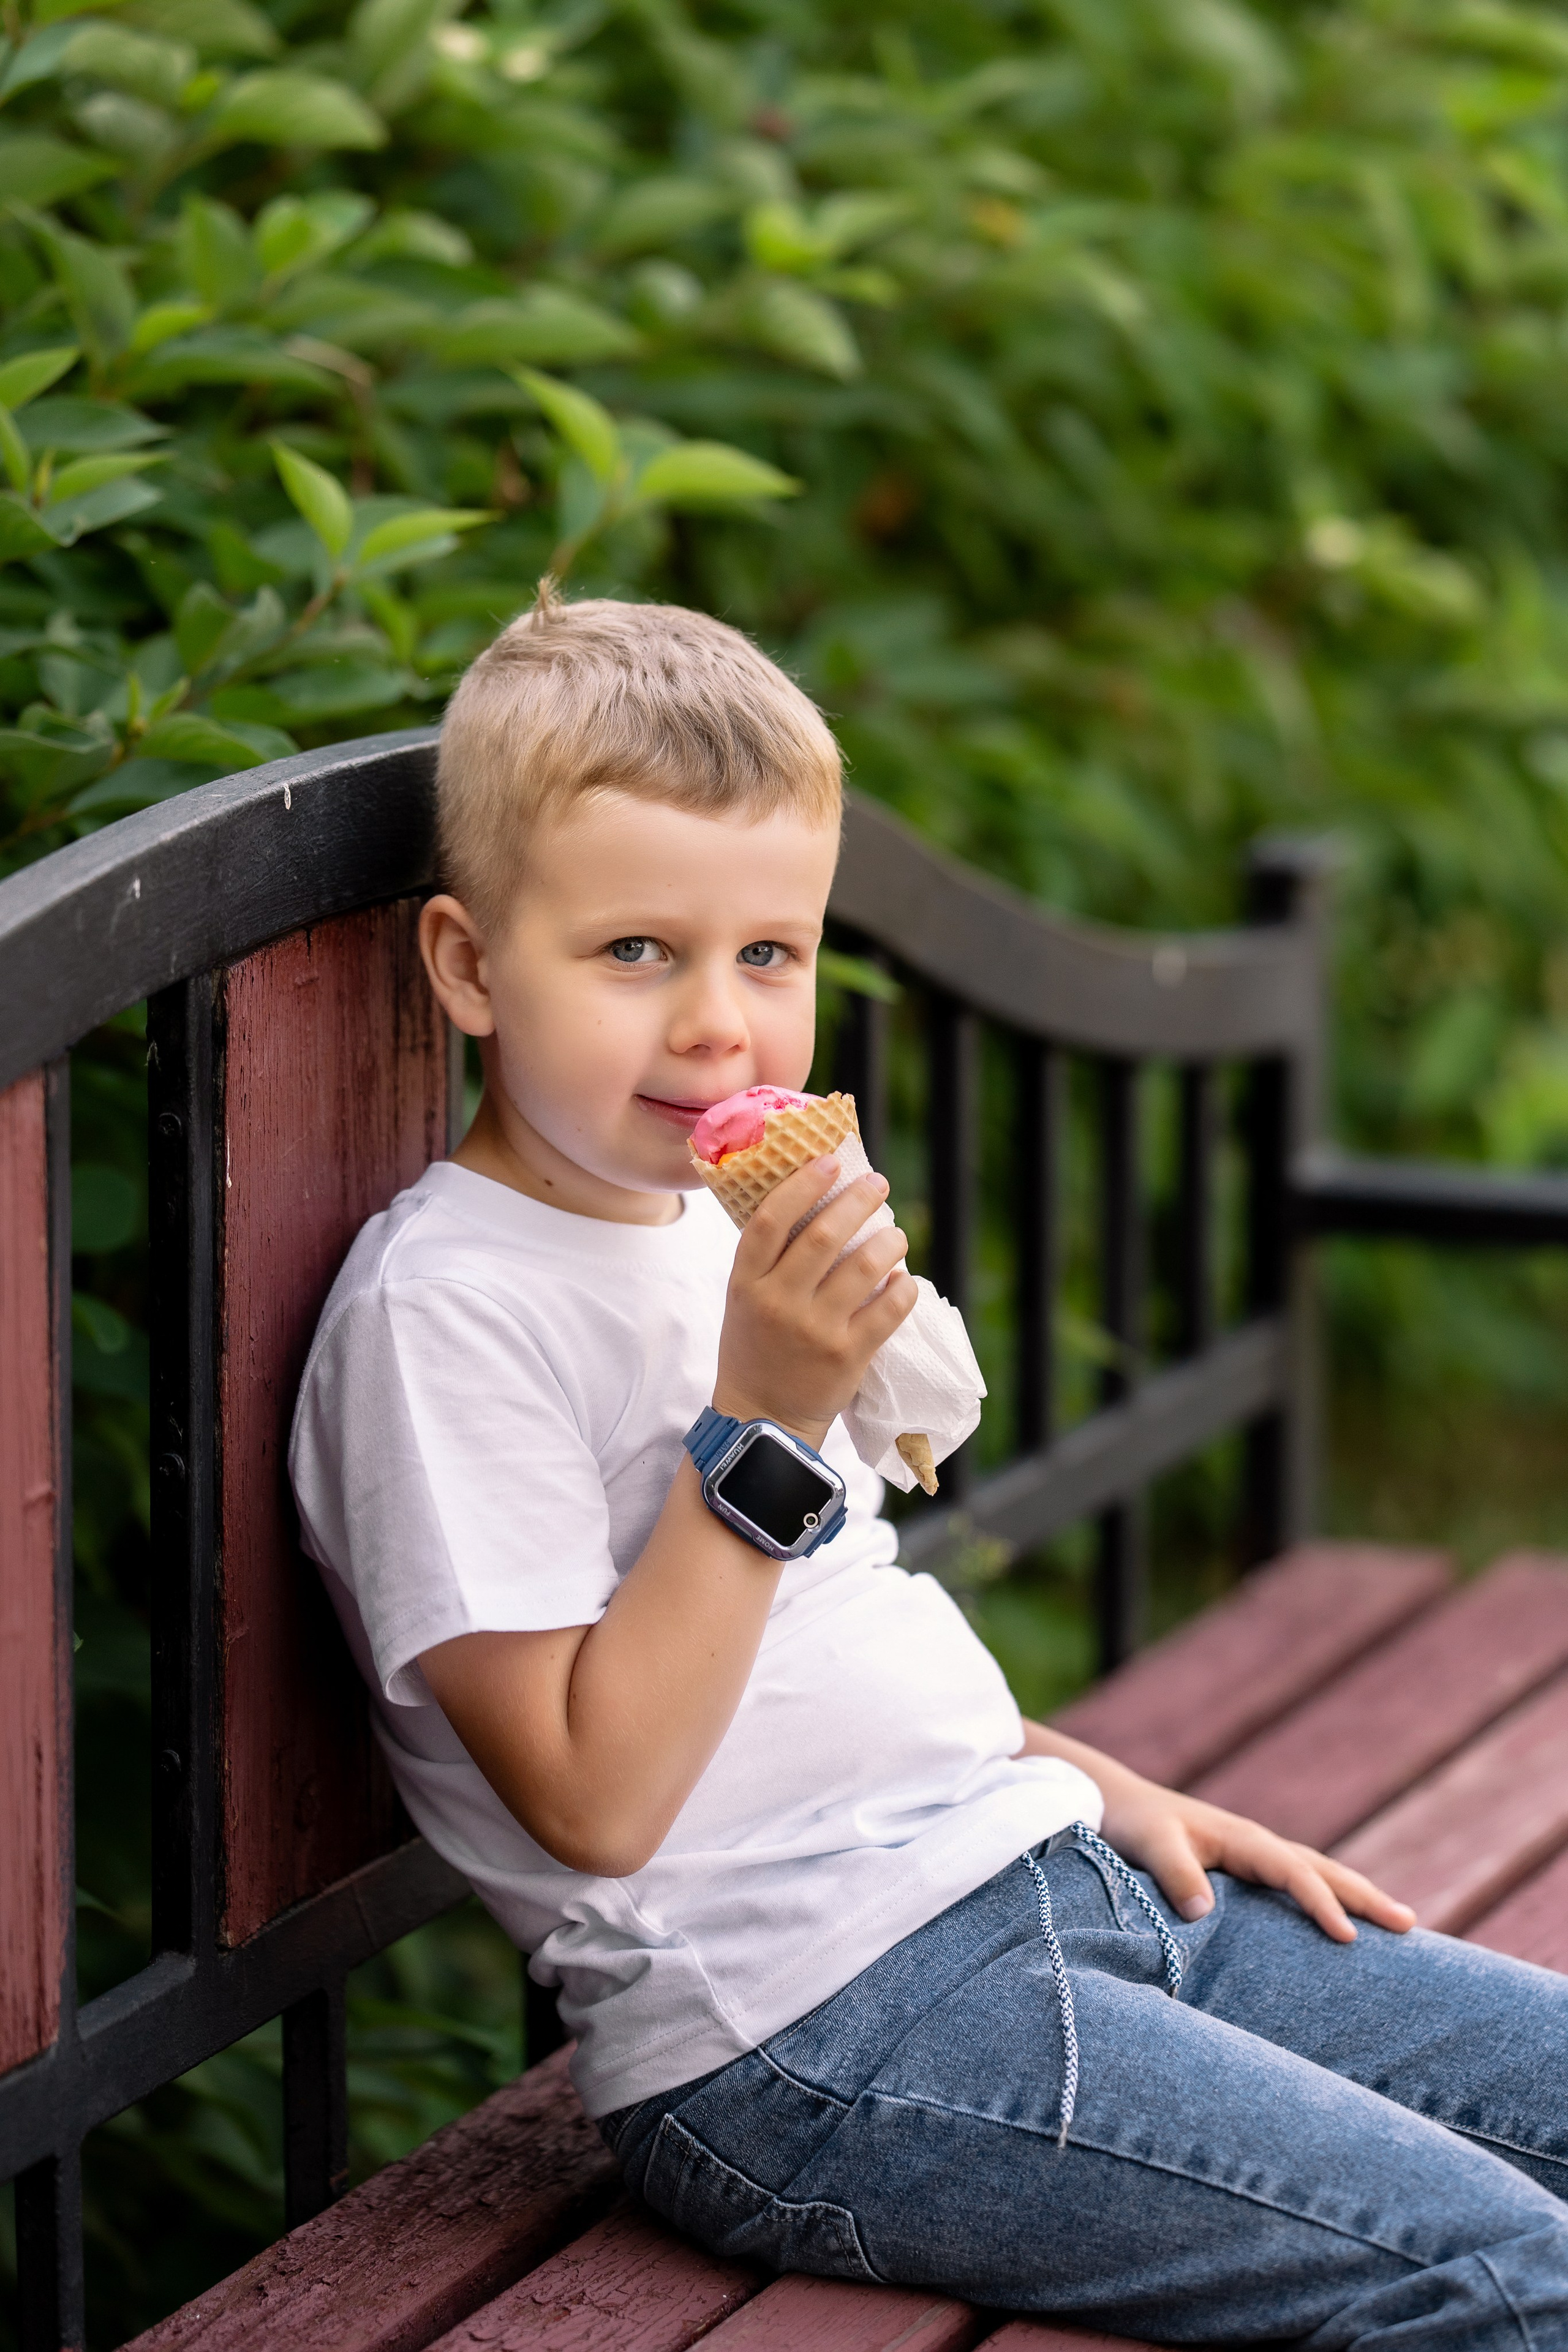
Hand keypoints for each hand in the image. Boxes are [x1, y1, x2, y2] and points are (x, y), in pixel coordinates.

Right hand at [714, 1154, 917, 1444]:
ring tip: (896, 1234)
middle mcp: (777, 1303)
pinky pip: (888, 1308)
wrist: (763, 1421)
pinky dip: (903, 1287)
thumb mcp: (744, 1300)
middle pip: (822, 1235)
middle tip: (877, 1184)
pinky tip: (904, 1280)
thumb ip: (770, 1260)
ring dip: (889, 1241)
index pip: (770, 1220)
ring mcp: (814, 1330)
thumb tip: (818, 1202)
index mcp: (745, 1284)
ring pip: (864, 1266)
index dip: (802, 1185)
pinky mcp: (847, 1356)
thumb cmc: (756, 1348)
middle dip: (857, 1200)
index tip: (829, 1162)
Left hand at [1099, 1776, 1415, 1942]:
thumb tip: (1204, 1913)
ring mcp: (1255, 1857)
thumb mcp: (1150, 1845)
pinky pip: (1297, 1886)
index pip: (1294, 1873)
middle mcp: (1257, 1845)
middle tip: (1409, 1925)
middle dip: (1365, 1896)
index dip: (1321, 1903)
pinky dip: (1327, 1899)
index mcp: (1242, 1839)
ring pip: (1317, 1875)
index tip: (1348, 1938)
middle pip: (1323, 1869)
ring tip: (1399, 1924)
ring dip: (1356, 1896)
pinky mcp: (1245, 1871)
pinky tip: (1343, 1924)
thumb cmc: (1133, 1824)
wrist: (1117, 1804)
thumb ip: (1175, 1874)